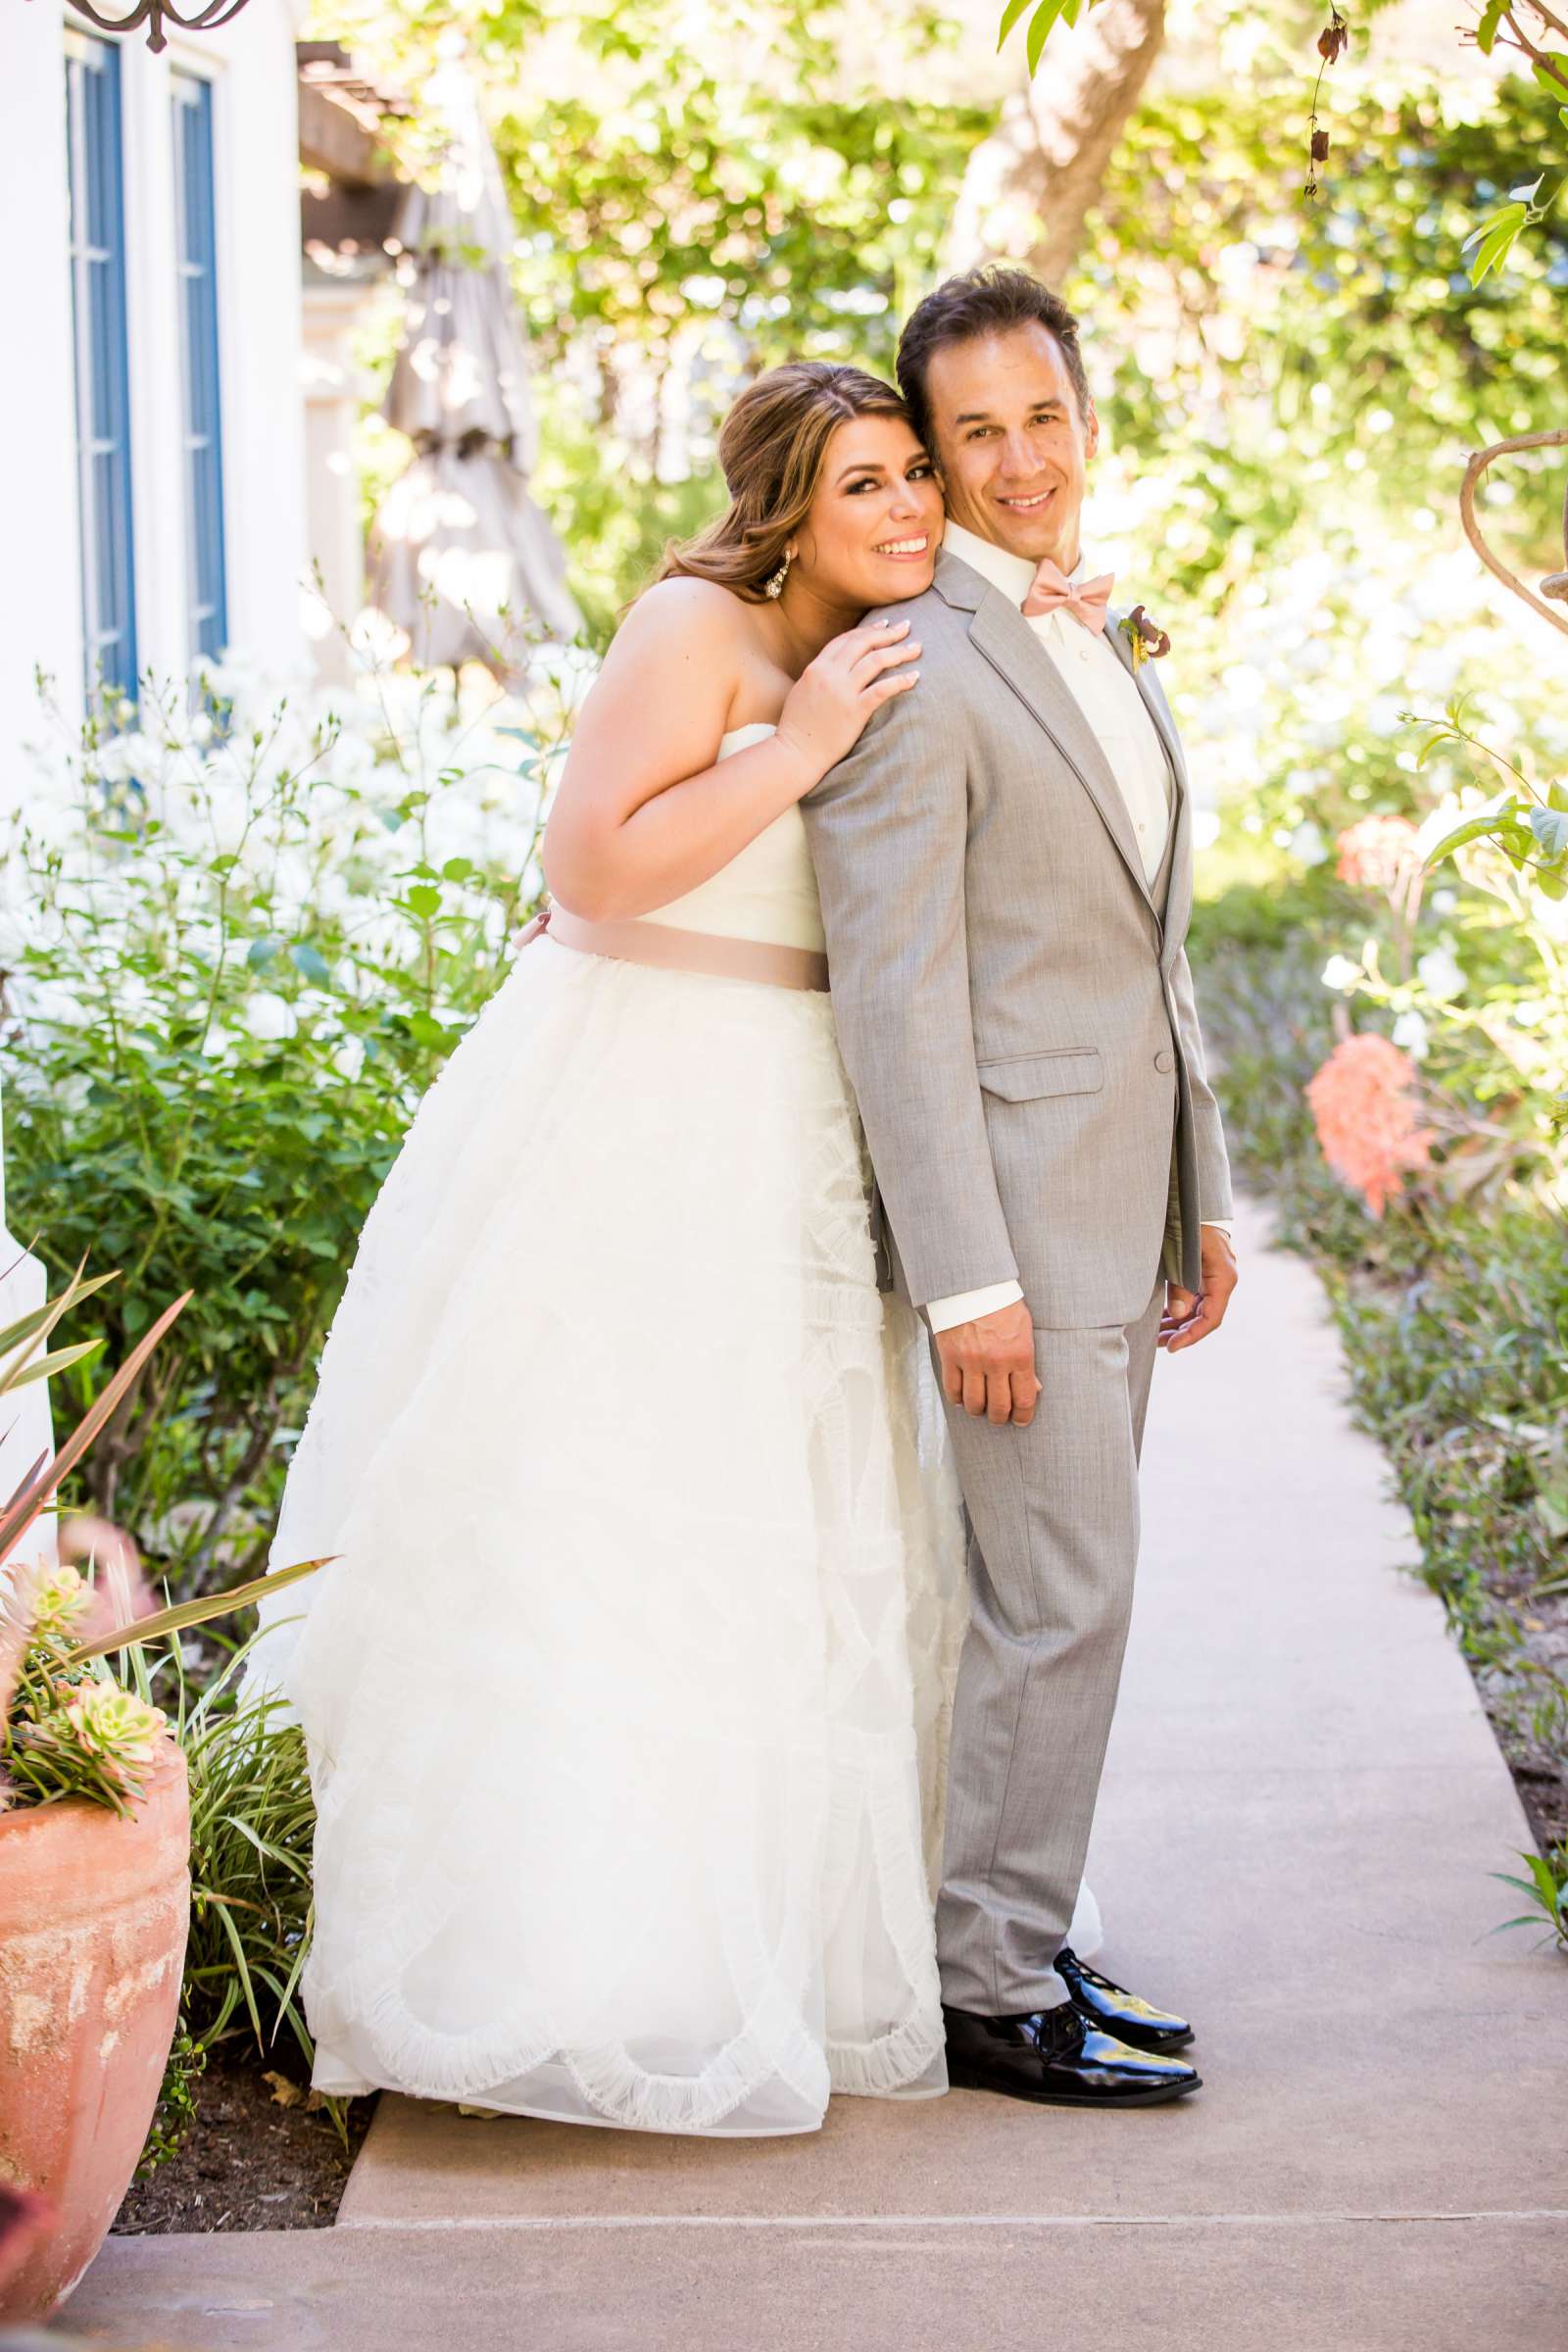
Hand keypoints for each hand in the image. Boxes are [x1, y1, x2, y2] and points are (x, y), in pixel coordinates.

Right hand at [773, 620, 920, 790]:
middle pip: (864, 643)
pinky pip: (883, 690)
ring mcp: (842, 692)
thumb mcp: (802, 691)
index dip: (867, 630)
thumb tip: (833, 667)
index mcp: (816, 668)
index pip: (846, 640)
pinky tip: (915, 677)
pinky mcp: (854, 711)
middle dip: (888, 633)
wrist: (794, 754)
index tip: (884, 625)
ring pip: (876, 660)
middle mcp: (829, 674)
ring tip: (916, 649)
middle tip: (906, 628)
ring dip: (900, 652)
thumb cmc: (797, 728)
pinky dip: (901, 681)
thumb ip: (818, 676)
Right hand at [934, 1299, 1040, 1426]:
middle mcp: (996, 1361)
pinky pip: (953, 1390)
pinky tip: (963, 1397)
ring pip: (974, 1403)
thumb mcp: (1024, 1330)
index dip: (1024, 1416)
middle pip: (999, 1407)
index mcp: (1020, 1354)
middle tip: (999, 1416)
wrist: (972, 1284)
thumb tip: (1033, 1389)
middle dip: (1000, 1418)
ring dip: (978, 1411)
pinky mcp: (950, 1356)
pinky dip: (958, 1399)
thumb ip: (1027, 1362)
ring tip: (980, 1408)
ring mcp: (971, 1360)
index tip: (1021, 1420)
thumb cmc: (1002, 1305)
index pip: (1024, 1399)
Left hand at [1159, 1226, 1237, 1352]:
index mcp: (1223, 1279)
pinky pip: (1195, 1300)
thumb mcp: (1182, 1255)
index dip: (1191, 1336)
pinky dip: (1180, 1311)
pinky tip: (1163, 1318)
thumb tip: (1178, 1315)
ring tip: (1156, 1335)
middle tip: (1157, 1344)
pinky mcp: (1206, 1275)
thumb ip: (1181, 1286)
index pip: (1210, 1319)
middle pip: (1204, 1318)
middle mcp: (1223, 1282)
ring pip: (1198, 1311)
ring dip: (1179, 1324)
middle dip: (1181, 1333)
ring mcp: (1215, 1279)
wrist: (1196, 1203)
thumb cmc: (1190, 1225)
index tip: (1171, 1347)